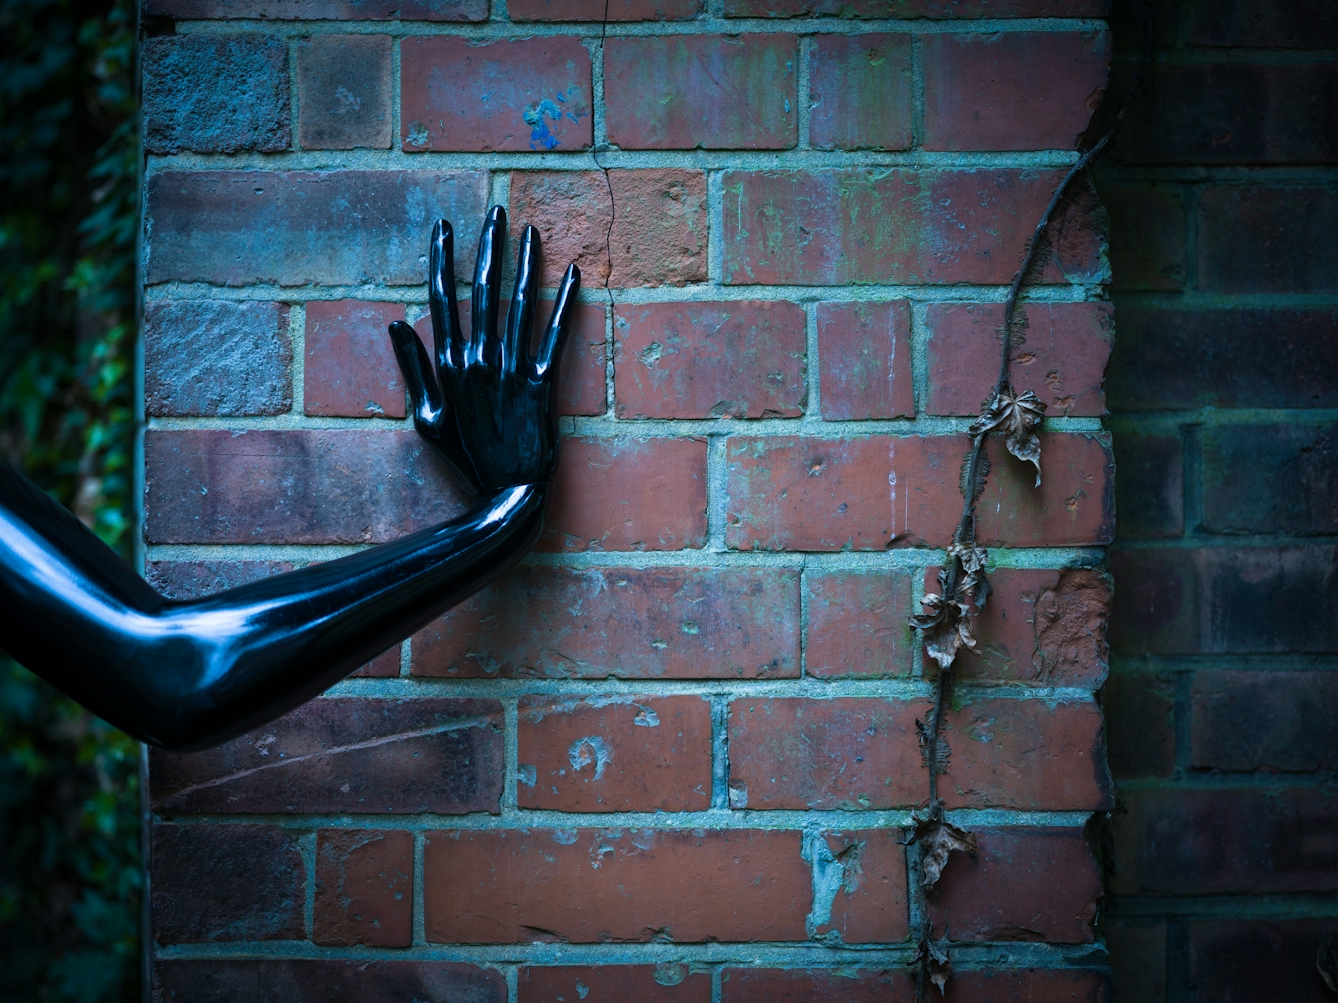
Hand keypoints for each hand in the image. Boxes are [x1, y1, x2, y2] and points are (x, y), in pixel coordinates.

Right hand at [389, 207, 580, 494]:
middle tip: (495, 211)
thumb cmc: (466, 458)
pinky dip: (565, 305)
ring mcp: (513, 371)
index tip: (445, 227)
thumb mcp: (428, 419)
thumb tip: (397, 325)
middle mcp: (480, 361)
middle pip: (483, 292)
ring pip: (519, 306)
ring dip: (526, 264)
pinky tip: (574, 275)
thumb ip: (414, 370)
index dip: (443, 260)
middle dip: (488, 247)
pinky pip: (555, 337)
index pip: (444, 300)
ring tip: (531, 231)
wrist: (508, 492)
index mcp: (449, 366)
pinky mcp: (544, 385)